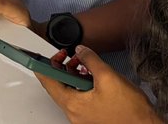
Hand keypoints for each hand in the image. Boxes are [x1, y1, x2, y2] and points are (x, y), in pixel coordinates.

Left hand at [35, 45, 154, 123]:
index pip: (49, 82)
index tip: (38, 55)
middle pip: (59, 86)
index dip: (42, 66)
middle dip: (62, 67)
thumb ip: (90, 60)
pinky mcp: (92, 117)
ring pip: (70, 91)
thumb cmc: (129, 111)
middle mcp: (75, 113)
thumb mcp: (108, 77)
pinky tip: (92, 77)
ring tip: (84, 63)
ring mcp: (83, 117)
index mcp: (73, 104)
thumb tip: (80, 50)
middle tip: (68, 55)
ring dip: (73, 75)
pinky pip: (80, 98)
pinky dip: (82, 85)